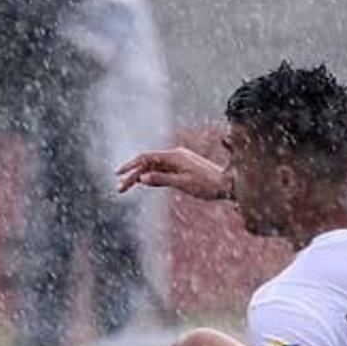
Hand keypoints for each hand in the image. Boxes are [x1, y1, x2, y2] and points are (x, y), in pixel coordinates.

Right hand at [116, 148, 231, 199]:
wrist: (228, 184)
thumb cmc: (208, 185)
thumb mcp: (184, 183)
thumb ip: (162, 180)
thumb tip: (142, 178)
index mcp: (175, 156)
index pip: (146, 157)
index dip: (131, 165)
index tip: (118, 173)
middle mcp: (175, 156)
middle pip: (147, 164)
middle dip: (132, 175)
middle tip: (120, 190)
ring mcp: (178, 162)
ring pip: (153, 168)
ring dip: (140, 177)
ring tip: (126, 189)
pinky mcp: (181, 169)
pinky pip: (161, 172)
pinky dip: (151, 178)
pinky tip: (142, 184)